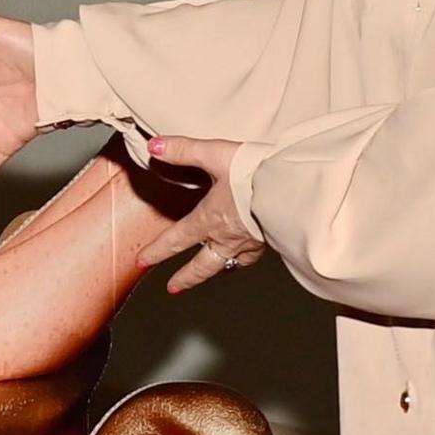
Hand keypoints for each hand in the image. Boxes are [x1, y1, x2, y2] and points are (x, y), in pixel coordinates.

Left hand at [140, 135, 265, 294]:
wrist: (292, 186)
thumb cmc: (255, 171)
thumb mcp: (214, 154)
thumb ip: (183, 150)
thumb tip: (153, 146)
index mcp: (210, 219)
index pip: (176, 240)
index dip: (156, 251)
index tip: (142, 262)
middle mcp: (227, 236)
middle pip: (202, 265)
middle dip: (185, 277)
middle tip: (173, 288)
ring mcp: (250, 242)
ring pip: (229, 264)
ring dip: (216, 271)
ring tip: (213, 273)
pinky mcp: (271, 239)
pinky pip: (252, 257)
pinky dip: (244, 260)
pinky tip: (246, 256)